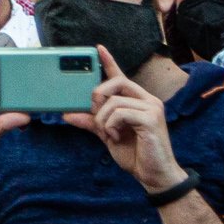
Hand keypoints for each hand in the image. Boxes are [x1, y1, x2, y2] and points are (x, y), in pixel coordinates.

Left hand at [82, 46, 183, 191]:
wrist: (154, 175)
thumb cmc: (135, 154)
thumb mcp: (108, 135)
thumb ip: (91, 122)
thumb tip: (68, 114)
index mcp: (138, 101)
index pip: (122, 76)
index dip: (109, 62)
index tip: (98, 48)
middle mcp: (148, 100)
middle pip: (117, 82)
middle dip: (98, 95)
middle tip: (95, 113)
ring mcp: (152, 108)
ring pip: (114, 101)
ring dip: (102, 119)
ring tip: (108, 134)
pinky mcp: (151, 119)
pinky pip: (120, 112)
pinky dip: (110, 125)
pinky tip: (115, 137)